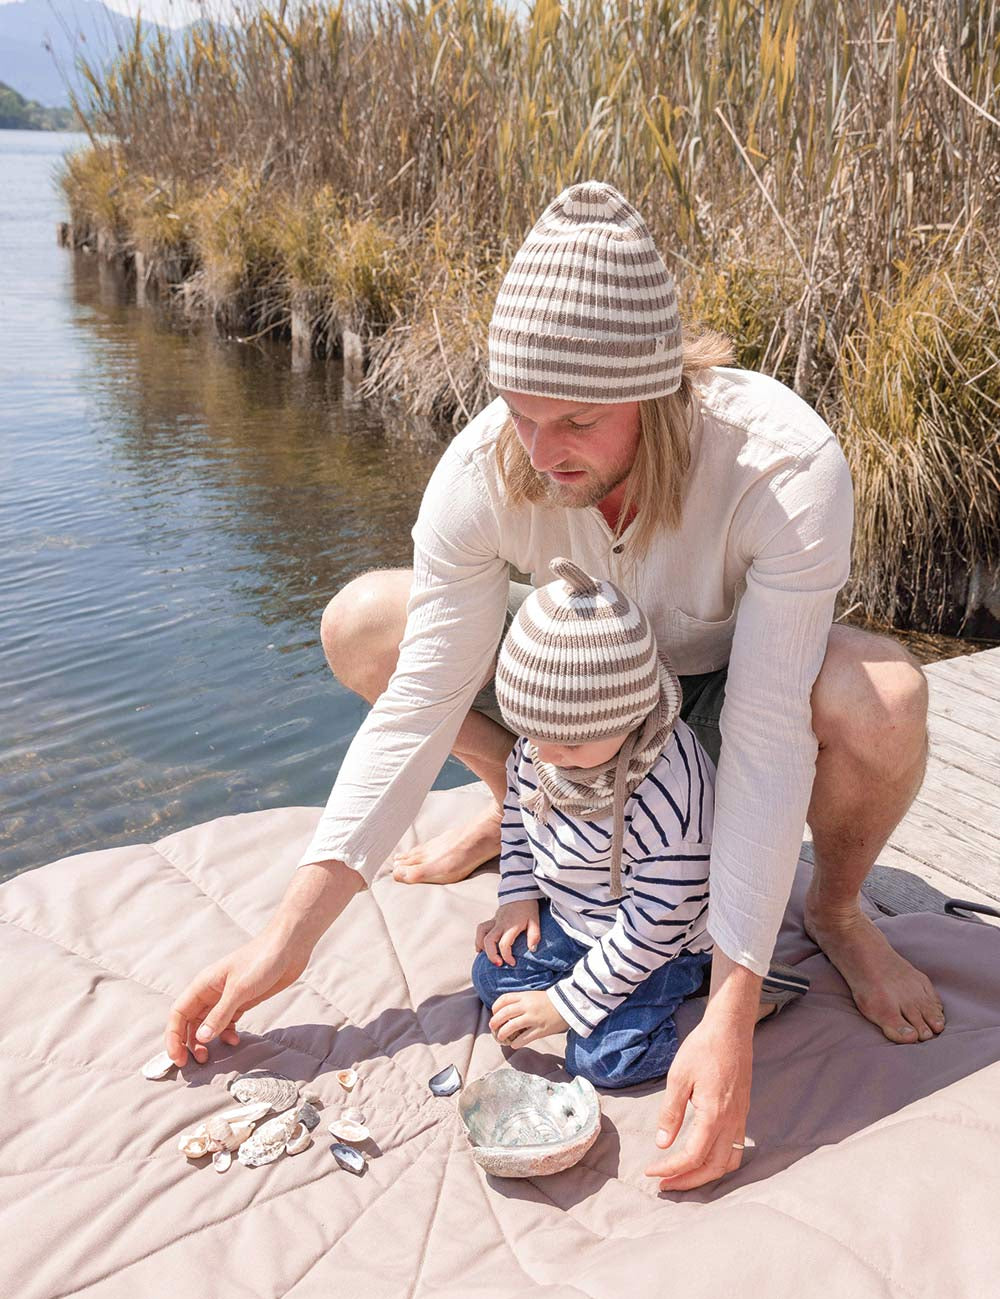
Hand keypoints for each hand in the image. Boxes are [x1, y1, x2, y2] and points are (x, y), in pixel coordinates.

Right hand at [164, 930, 311, 1066]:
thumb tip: (201, 1038)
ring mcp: (227, 997)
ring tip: (210, 1057)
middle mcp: (211, 992)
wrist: (289, 948)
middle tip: (193, 1063)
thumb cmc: (261, 960)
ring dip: (206, 1041)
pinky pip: (227, 1022)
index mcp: (203, 985)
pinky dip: (226, 1034)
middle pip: (190, 1021)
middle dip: (187, 1043)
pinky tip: (235, 1041)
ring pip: (207, 1024)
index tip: (177, 1057)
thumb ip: (220, 1014)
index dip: (173, 1036)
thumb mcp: (239, 989)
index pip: (179, 1013)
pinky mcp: (243, 1002)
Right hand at [475, 899, 540, 966]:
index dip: (507, 956)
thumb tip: (532, 949)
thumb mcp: (535, 921)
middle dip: (491, 955)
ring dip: (481, 945)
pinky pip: (481, 928)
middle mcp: (500, 923)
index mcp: (511, 926)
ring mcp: (494, 920)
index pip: (504, 944)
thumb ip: (534, 935)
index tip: (513, 963)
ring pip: (481, 932)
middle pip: (488, 940)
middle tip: (498, 964)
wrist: (521, 891)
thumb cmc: (528, 907)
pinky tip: (481, 947)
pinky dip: (479, 938)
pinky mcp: (492, 919)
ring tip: (484, 956)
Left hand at [489, 990, 567, 1047]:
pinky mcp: (541, 1029)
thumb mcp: (532, 995)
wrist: (568, 1004)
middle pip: (504, 1013)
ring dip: (503, 1033)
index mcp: (524, 996)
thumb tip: (505, 1011)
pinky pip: (525, 1038)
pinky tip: (514, 1044)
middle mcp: (527, 1006)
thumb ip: (520, 1001)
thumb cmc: (549, 1001)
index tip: (494, 1013)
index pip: (504, 999)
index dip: (495, 1007)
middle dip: (495, 1021)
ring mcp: (534, 1018)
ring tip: (500, 1037)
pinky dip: (517, 1042)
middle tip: (492, 1027)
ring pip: (512, 1026)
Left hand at [643, 1016, 753, 1189]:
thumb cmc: (702, 1048)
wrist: (730, 1030)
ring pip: (729, 1162)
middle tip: (665, 1185)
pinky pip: (736, 1148)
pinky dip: (719, 1161)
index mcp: (714, 1115)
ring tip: (683, 1176)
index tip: (651, 1172)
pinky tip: (703, 1156)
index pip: (692, 1157)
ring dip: (707, 1175)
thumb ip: (670, 1112)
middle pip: (714, 1168)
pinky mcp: (743, 1113)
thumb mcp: (678, 1077)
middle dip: (689, 1181)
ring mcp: (741, 1119)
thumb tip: (662, 1143)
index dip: (671, 1169)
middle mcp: (732, 1122)